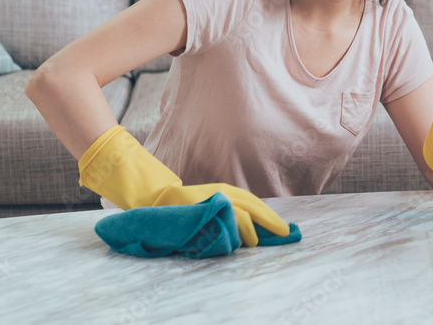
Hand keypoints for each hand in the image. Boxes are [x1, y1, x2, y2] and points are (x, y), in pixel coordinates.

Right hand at [78, 125, 290, 246]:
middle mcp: (216, 192)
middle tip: (287, 234)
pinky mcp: (193, 201)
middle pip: (251, 204)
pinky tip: (243, 234)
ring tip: (261, 241)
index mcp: (220, 191)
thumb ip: (219, 212)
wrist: (145, 191)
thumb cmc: (173, 202)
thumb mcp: (201, 206)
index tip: (285, 229)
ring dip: (252, 226)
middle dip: (270, 220)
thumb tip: (244, 228)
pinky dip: (234, 222)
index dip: (269, 215)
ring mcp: (205, 196)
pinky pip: (219, 212)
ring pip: (238, 209)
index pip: (251, 202)